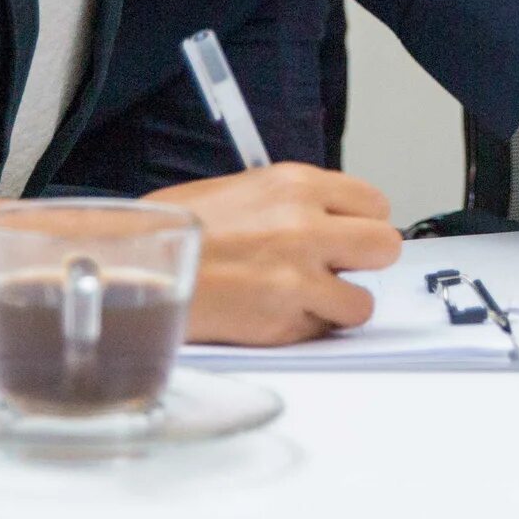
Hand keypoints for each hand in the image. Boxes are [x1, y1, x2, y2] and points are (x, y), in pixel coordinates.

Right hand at [150, 164, 401, 344]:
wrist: (133, 268)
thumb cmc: (176, 230)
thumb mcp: (243, 189)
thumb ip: (294, 203)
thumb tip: (331, 220)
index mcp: (295, 185)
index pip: (374, 203)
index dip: (362, 224)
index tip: (348, 235)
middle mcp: (304, 227)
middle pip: (384, 247)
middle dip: (365, 261)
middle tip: (337, 268)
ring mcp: (297, 277)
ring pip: (362, 302)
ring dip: (338, 305)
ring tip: (303, 299)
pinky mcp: (282, 322)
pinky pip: (321, 332)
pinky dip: (305, 330)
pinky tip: (274, 315)